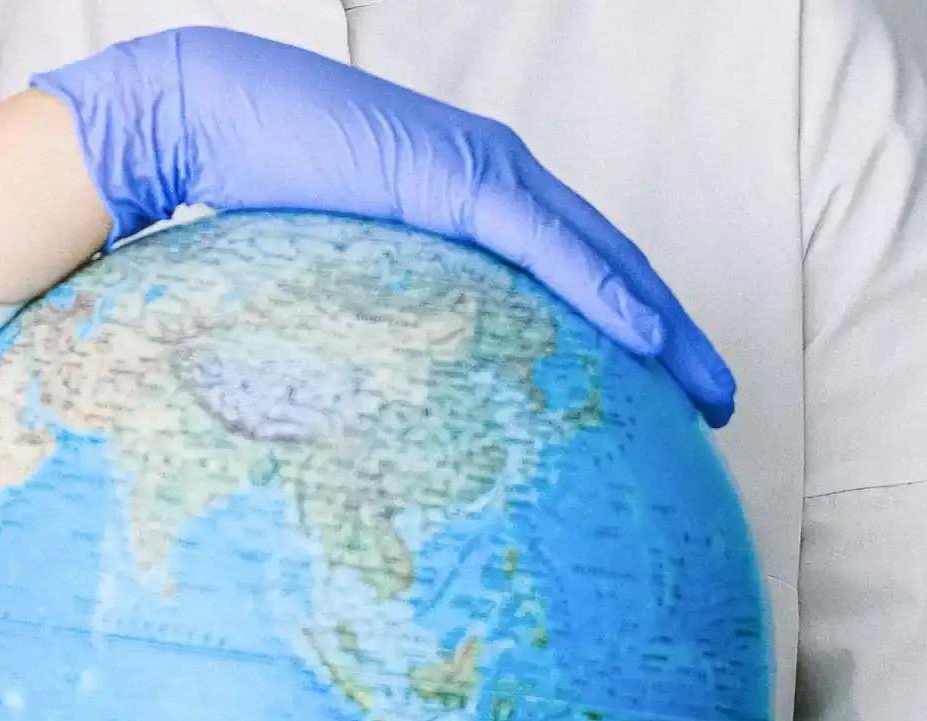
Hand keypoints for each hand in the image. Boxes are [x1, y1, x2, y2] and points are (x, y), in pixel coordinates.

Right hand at [31, 27, 736, 424]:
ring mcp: (487, 173)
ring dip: (662, 325)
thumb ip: (381, 314)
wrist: (211, 113)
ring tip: (704, 389)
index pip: (576, 266)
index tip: (667, 386)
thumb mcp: (342, 269)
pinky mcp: (460, 179)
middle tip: (715, 401)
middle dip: (673, 336)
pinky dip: (607, 292)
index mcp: (475, 198)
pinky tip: (647, 336)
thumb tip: (383, 394)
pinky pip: (551, 248)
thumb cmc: (260, 192)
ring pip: (601, 258)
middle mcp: (499, 179)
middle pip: (611, 264)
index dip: (631, 321)